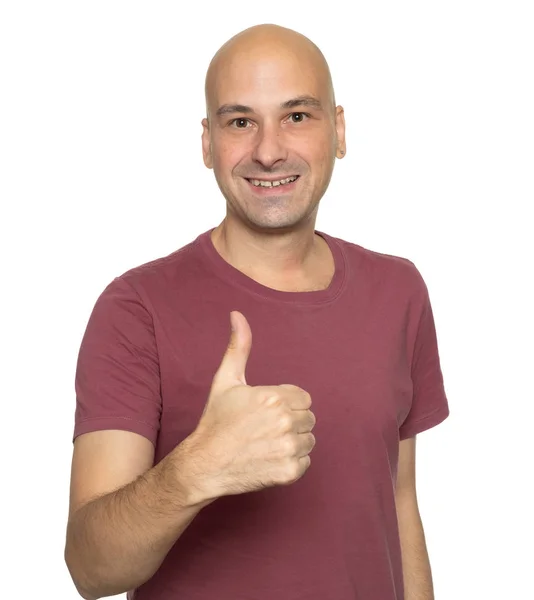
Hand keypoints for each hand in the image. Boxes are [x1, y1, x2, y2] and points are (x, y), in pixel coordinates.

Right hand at [190, 311, 315, 498]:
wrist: (204, 464)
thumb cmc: (216, 421)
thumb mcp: (225, 380)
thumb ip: (239, 347)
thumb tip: (237, 314)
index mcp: (273, 396)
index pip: (304, 398)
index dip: (286, 404)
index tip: (266, 412)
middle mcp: (284, 421)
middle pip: (308, 418)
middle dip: (291, 422)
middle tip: (265, 429)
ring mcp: (288, 448)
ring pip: (309, 440)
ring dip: (293, 442)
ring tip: (267, 443)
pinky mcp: (289, 472)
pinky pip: (306, 462)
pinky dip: (292, 462)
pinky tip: (269, 459)